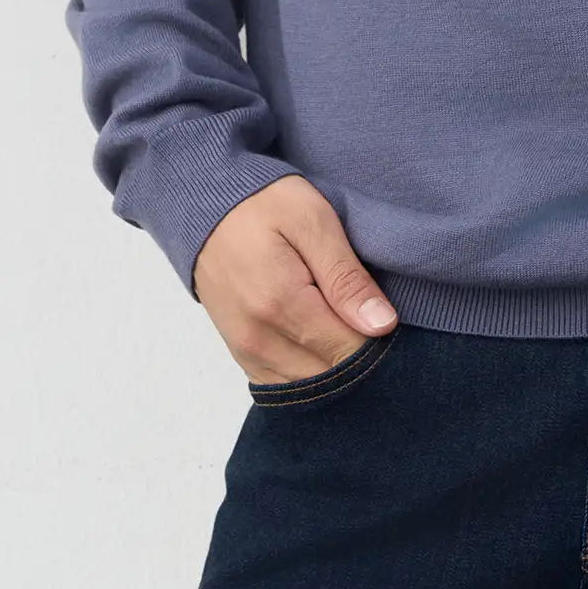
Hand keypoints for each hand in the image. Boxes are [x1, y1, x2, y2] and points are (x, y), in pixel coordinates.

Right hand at [191, 174, 400, 383]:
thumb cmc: (262, 203)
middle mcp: (259, 339)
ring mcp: (245, 351)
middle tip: (366, 313)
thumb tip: (381, 325)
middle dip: (358, 352)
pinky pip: (284, 383)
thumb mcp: (312, 220)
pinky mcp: (240, 354)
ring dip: (333, 363)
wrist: (203, 204)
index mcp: (280, 303)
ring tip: (342, 320)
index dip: (377, 337)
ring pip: (308, 385)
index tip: (384, 311)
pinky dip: (308, 369)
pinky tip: (319, 338)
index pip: (349, 350)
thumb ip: (345, 276)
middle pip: (330, 374)